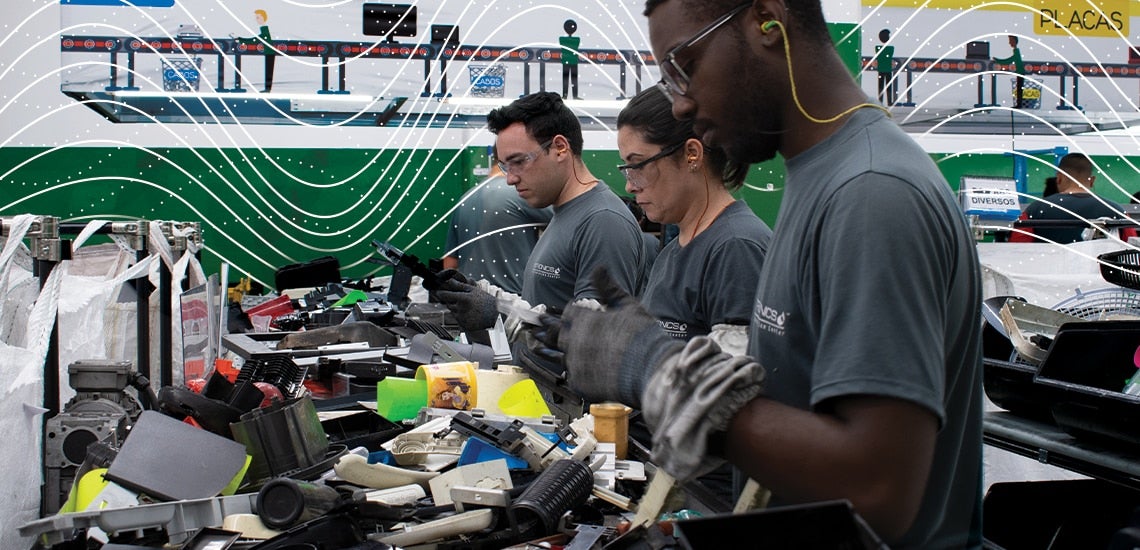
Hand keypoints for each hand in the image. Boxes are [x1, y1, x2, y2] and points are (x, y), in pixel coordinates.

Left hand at [433, 273, 498, 331]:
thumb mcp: (473, 290)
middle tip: (463, 301)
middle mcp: (462, 309)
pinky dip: (462, 317)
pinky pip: (458, 320)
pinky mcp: (465, 325)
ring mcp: (463, 318)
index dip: (441, 293)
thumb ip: (459, 285)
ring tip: (469, 308)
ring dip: (457, 310)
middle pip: (449, 304)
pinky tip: (470, 314)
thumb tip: (449, 281)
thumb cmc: (485, 301)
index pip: (445, 295)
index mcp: (464, 298)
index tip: (439, 292)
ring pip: (453, 312)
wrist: (496, 315)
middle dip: (452, 302)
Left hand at [542, 266, 681, 406]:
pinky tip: (571, 371)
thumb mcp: (627, 304)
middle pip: (556, 333)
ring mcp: (575, 363)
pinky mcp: (580, 383)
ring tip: (537, 347)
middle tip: (539, 327)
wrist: (650, 368)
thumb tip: (598, 267)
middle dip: (552, 329)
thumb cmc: (642, 335)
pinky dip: (572, 373)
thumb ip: (608, 287)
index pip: (568, 312)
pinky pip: (570, 377)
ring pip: (557, 356)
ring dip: (548, 350)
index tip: (568, 314)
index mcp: (584, 319)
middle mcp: (575, 340)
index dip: (570, 312)